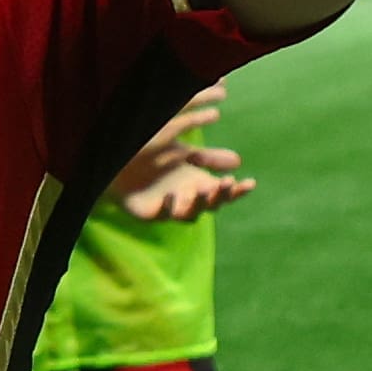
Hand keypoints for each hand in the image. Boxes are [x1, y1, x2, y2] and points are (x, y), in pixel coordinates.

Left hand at [112, 88, 255, 224]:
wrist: (121, 167)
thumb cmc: (155, 160)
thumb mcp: (185, 155)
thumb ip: (209, 158)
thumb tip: (239, 161)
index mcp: (200, 186)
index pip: (224, 193)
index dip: (237, 191)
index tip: (250, 182)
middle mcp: (189, 200)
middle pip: (211, 205)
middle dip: (220, 195)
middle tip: (225, 182)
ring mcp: (171, 209)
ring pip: (190, 215)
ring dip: (198, 203)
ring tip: (202, 190)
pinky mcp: (151, 214)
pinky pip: (163, 215)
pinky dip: (169, 207)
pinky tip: (172, 196)